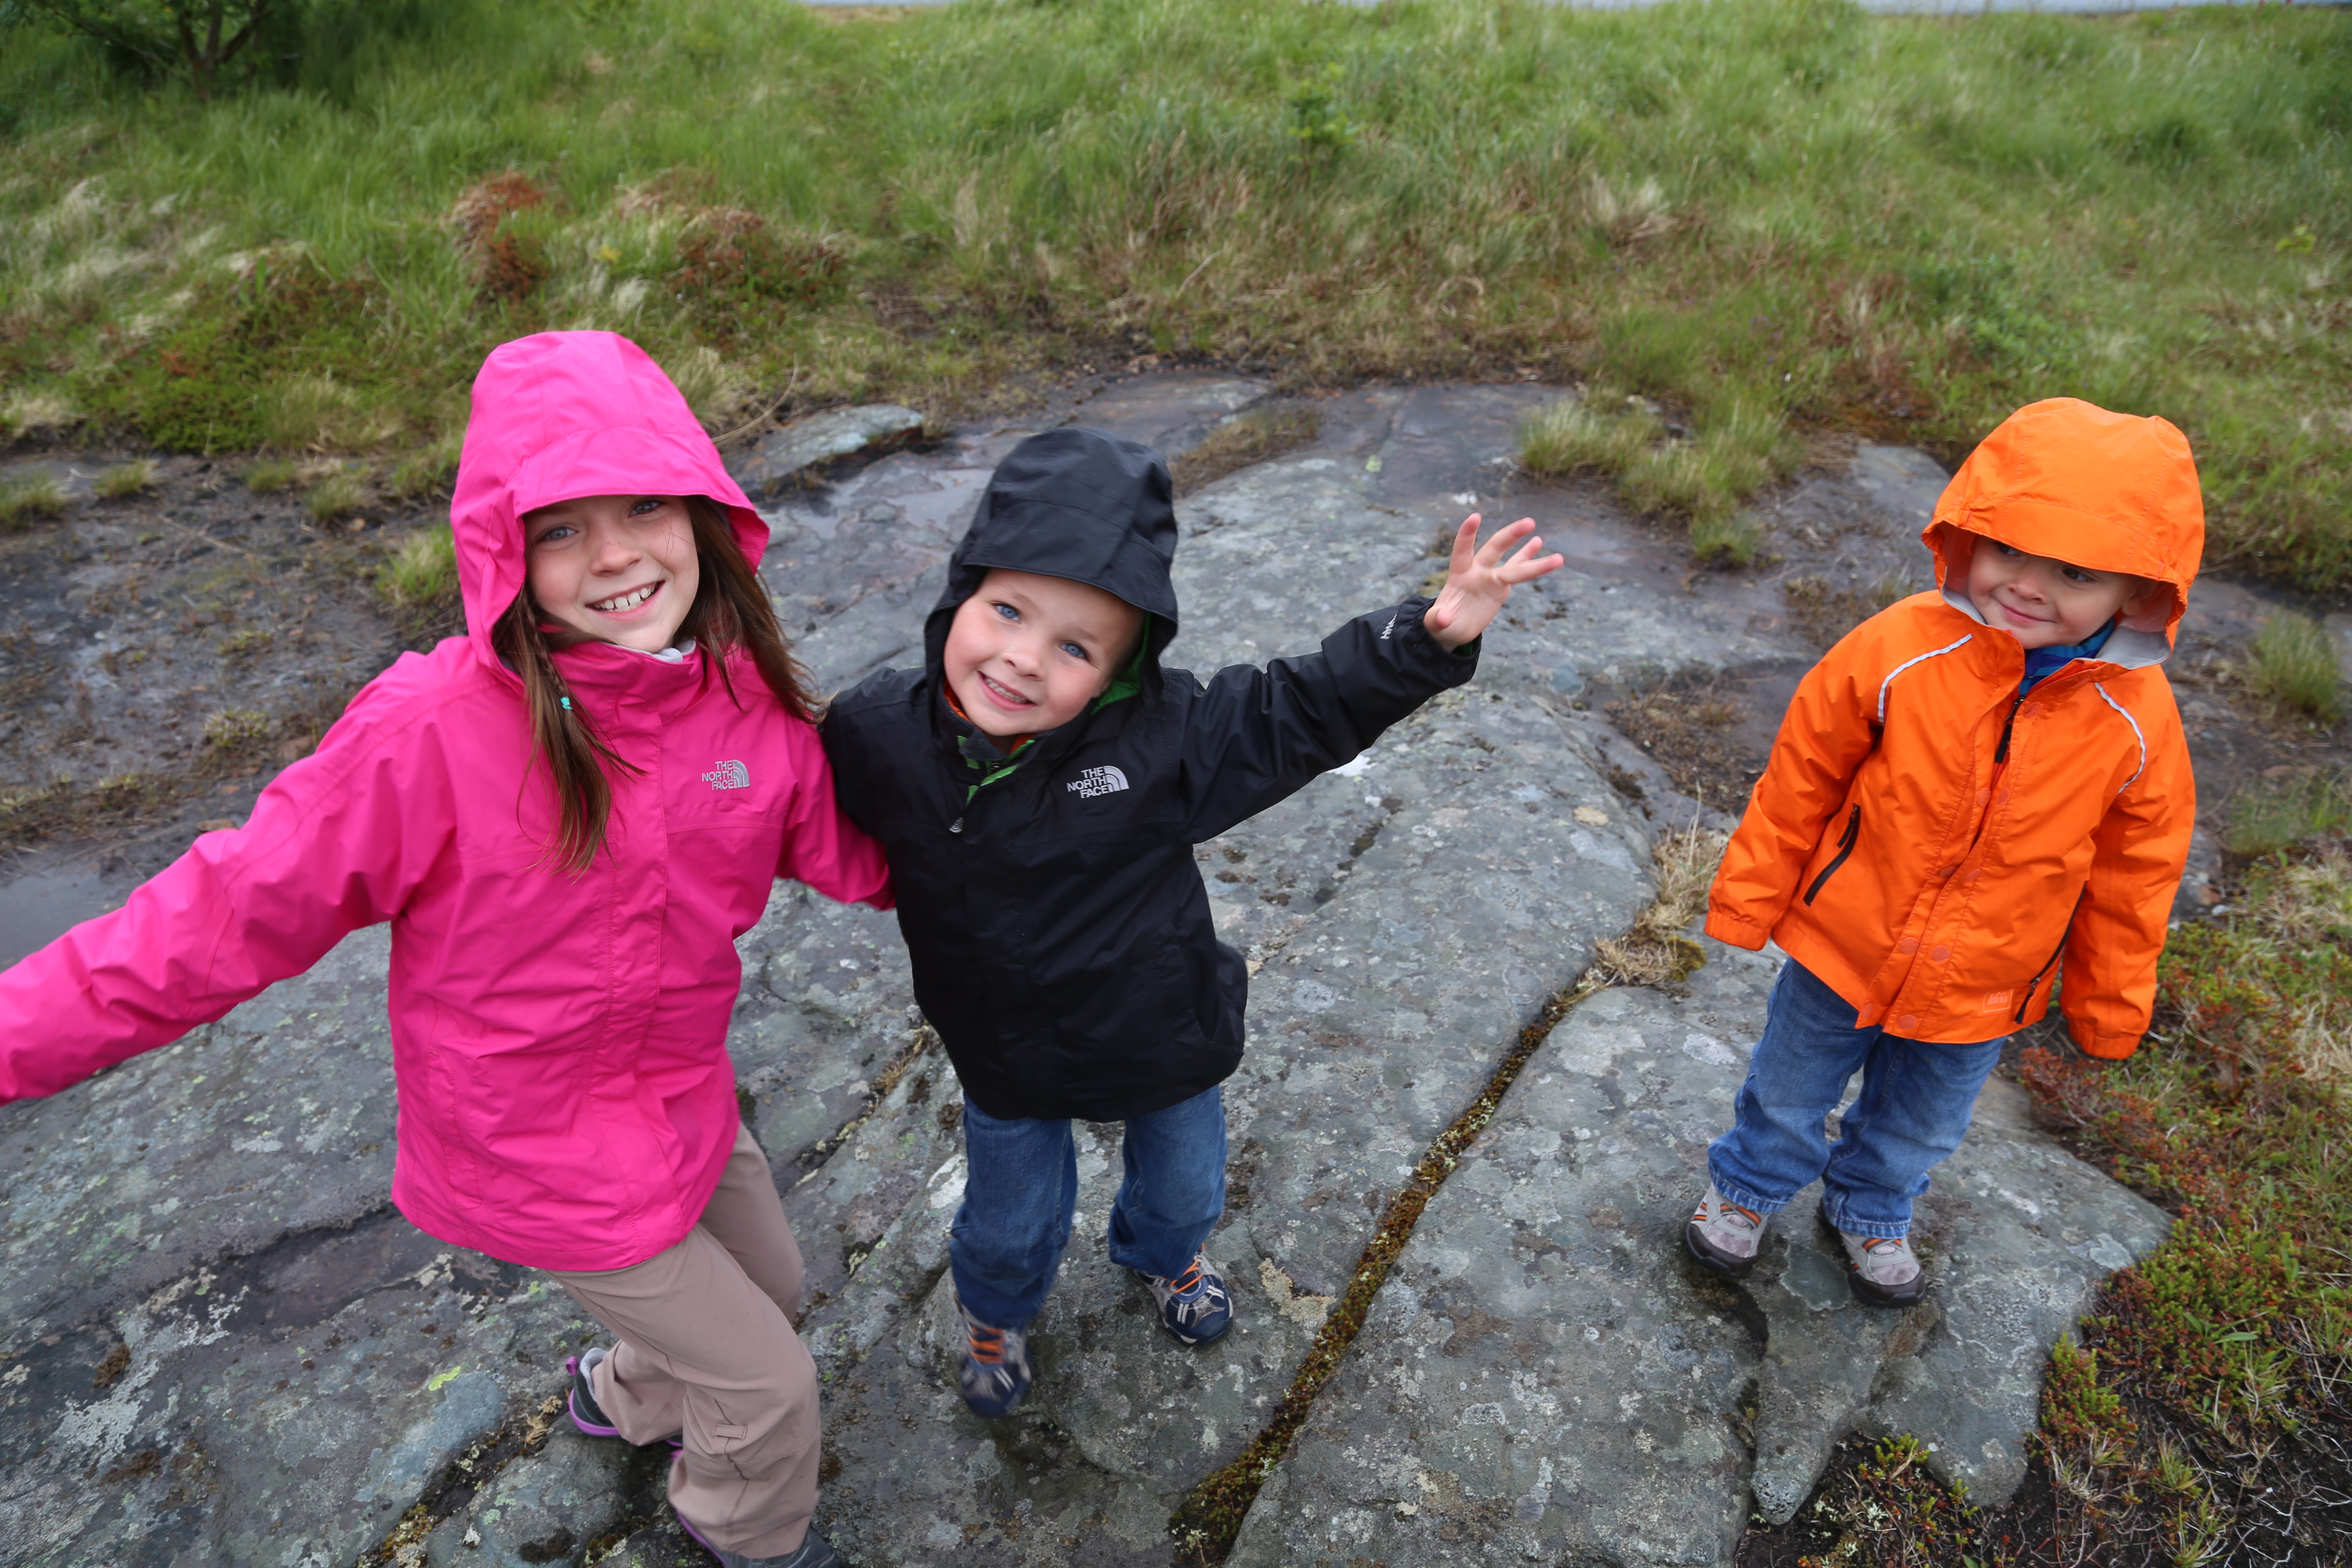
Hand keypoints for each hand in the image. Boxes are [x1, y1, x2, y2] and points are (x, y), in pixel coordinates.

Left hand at [1424, 514, 1564, 650]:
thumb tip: (1444, 618)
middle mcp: (1477, 571)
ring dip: (1530, 554)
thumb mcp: (1436, 624)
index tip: (1475, 516)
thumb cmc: (1442, 624)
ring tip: (1545, 541)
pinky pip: (1518, 571)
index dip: (1467, 535)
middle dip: (1510, 535)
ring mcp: (1490, 578)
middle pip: (1495, 549)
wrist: (1453, 628)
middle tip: (1529, 522)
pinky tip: (1537, 542)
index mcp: (1459, 575)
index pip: (1462, 550)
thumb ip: (1437, 619)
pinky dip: (1530, 561)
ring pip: (1514, 563)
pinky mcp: (1500, 587)